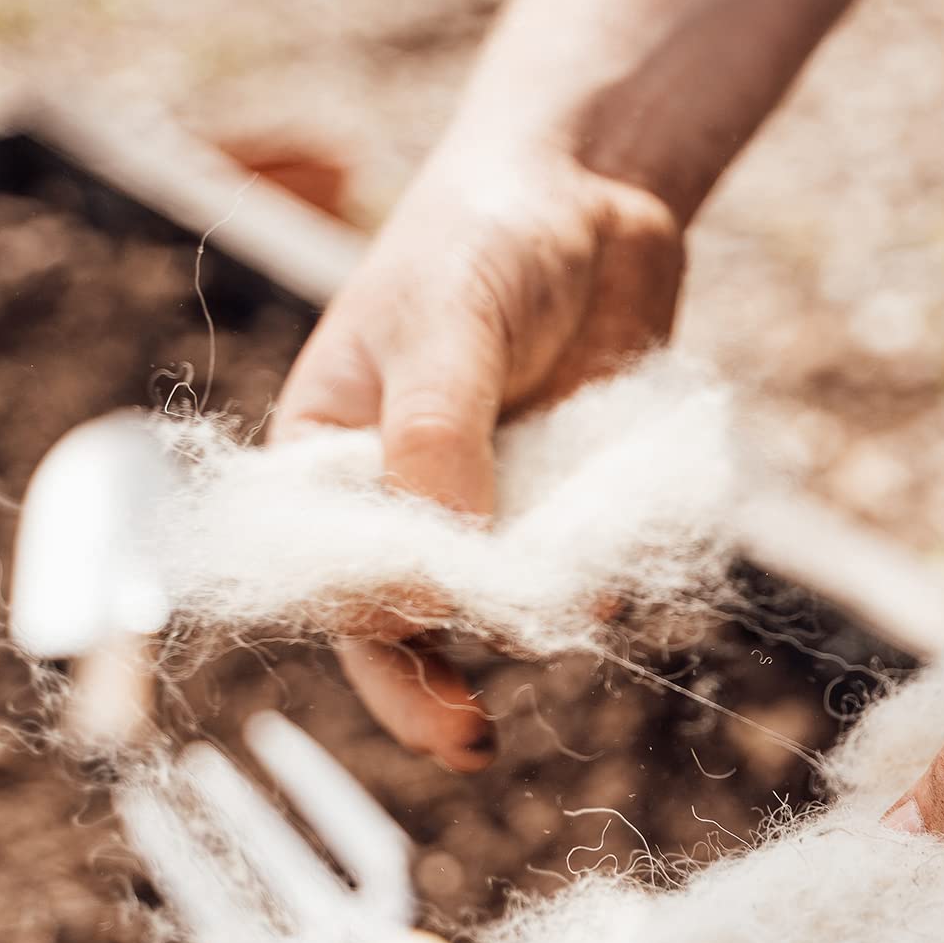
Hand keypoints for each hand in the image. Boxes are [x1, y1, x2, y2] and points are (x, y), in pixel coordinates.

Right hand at [271, 136, 684, 767]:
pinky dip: (592, 590)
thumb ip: (437, 442)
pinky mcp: (563, 506)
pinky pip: (574, 574)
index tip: (424, 669)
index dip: (369, 634)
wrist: (596, 198)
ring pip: (498, 607)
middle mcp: (404, 499)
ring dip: (528, 627)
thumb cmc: (486, 238)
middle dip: (431, 690)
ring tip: (573, 611)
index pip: (330, 574)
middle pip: (406, 621)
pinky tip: (613, 584)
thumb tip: (443, 579)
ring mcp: (490, 508)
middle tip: (473, 744)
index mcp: (332, 460)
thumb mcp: (446, 326)